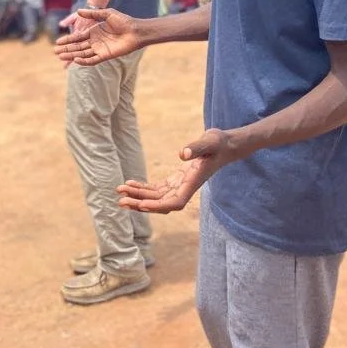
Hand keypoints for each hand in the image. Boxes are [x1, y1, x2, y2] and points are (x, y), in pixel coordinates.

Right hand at [55, 8, 142, 65]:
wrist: (135, 30)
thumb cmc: (123, 21)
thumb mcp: (106, 14)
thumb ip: (92, 14)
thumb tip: (79, 11)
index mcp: (94, 32)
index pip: (77, 37)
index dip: (68, 40)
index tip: (58, 42)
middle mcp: (95, 41)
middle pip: (78, 47)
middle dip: (67, 49)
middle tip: (55, 51)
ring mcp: (100, 49)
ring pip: (82, 54)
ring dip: (72, 55)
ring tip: (61, 56)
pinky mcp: (106, 55)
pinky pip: (93, 60)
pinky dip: (84, 61)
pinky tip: (76, 60)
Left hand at [117, 129, 238, 213]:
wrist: (226, 145)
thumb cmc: (220, 143)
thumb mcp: (210, 141)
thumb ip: (196, 147)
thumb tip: (183, 154)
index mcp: (193, 182)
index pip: (176, 202)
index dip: (159, 206)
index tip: (143, 205)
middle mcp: (186, 188)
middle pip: (161, 203)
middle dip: (141, 203)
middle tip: (121, 200)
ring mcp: (181, 185)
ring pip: (157, 197)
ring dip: (138, 196)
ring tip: (120, 192)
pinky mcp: (177, 179)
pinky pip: (158, 189)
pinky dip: (144, 187)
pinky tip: (129, 183)